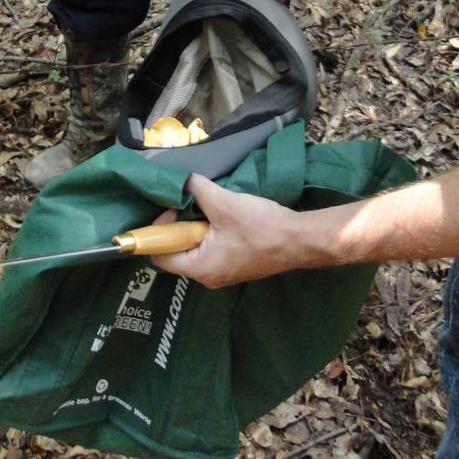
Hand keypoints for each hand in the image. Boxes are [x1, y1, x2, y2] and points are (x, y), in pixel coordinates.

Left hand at [150, 174, 303, 288]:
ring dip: (196, 227)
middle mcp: (207, 277)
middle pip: (176, 253)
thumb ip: (197, 190)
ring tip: (205, 206)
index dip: (159, 232)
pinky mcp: (235, 265)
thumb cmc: (259, 226)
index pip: (159, 257)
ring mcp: (222, 273)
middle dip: (179, 226)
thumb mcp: (223, 203)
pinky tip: (220, 214)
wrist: (299, 240)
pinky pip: (211, 250)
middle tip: (189, 203)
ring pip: (195, 250)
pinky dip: (209, 233)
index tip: (172, 209)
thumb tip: (182, 181)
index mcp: (199, 268)